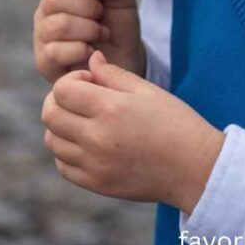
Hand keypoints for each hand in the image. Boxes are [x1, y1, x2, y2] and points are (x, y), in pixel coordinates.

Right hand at [34, 0, 145, 83]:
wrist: (125, 61)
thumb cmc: (119, 25)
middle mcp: (47, 10)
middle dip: (88, 7)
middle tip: (101, 16)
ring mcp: (43, 36)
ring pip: (58, 25)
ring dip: (89, 30)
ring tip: (101, 34)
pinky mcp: (44, 62)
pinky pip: (57, 51)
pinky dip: (82, 51)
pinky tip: (92, 53)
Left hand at [41, 50, 224, 211]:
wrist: (194, 167)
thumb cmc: (175, 122)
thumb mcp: (147, 90)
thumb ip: (113, 73)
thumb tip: (91, 59)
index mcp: (111, 109)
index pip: (62, 90)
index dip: (72, 79)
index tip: (91, 81)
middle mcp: (97, 139)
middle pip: (50, 115)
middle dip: (60, 100)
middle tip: (83, 98)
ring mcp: (94, 165)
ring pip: (52, 141)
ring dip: (62, 126)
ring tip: (86, 120)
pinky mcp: (96, 184)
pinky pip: (63, 166)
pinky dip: (67, 151)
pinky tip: (88, 142)